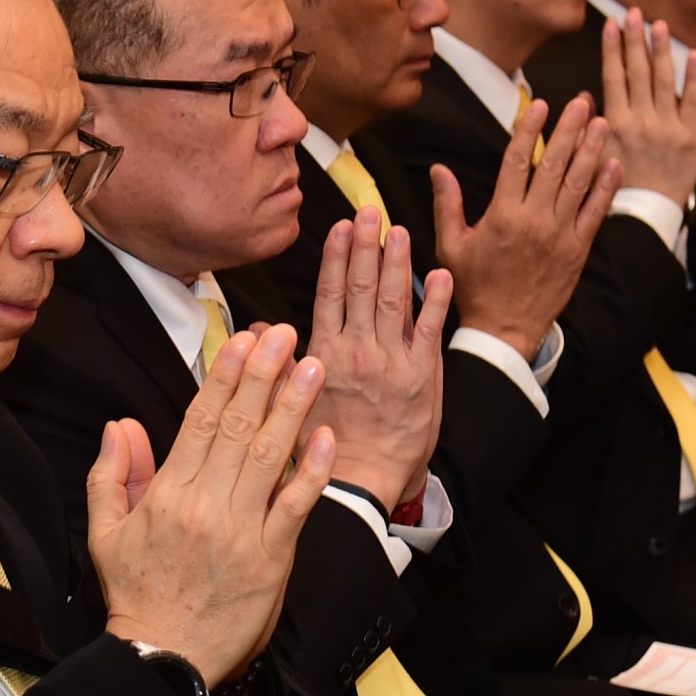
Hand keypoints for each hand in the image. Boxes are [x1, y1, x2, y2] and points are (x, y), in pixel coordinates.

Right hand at [91, 324, 332, 695]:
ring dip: (293, 408)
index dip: (225, 376)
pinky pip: (295, 507)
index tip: (244, 341)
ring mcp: (241, 531)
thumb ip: (111, 474)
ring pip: (270, 457)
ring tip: (313, 367)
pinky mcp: (271, 559)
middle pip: (239, 427)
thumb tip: (121, 426)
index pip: (201, 420)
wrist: (163, 657)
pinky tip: (325, 437)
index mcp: (168, 493)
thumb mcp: (104, 532)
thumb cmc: (137, 595)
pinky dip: (312, 471)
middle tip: (286, 335)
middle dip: (264, 375)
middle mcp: (206, 504)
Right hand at [302, 212, 450, 511]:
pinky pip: (430, 331)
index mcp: (325, 355)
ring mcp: (391, 362)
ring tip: (399, 231)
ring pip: (394, 301)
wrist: (361, 483)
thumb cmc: (323, 449)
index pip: (330, 295)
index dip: (337, 257)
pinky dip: (436, 302)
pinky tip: (439, 275)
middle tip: (371, 212)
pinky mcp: (421, 377)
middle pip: (362, 287)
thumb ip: (275, 363)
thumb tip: (256, 332)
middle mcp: (358, 352)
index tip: (341, 228)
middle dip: (366, 246)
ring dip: (398, 263)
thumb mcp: (287, 405)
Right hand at [431, 95, 617, 360]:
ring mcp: (561, 234)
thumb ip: (446, 204)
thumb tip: (438, 169)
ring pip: (580, 183)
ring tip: (602, 121)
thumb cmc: (472, 287)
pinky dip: (607, 187)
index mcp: (502, 215)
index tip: (541, 104)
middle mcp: (535, 220)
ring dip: (593, 149)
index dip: (530, 130)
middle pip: (556, 164)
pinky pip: (596, 212)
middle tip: (582, 101)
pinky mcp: (579, 250)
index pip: (518, 161)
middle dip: (570, 129)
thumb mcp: (451, 245)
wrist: (504, 328)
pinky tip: (615, 163)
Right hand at [596, 7, 695, 204]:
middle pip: (637, 71)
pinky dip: (694, 78)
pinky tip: (694, 56)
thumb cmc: (614, 189)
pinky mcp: (689, 136)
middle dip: (635, 39)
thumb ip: (588, 124)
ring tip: (660, 26)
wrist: (645, 215)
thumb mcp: (592, 157)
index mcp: (615, 123)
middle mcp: (640, 119)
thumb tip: (584, 95)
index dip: (612, 48)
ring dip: (661, 50)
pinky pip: (692, 101)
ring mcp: (667, 125)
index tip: (612, 24)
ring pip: (663, 80)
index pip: (613, 76)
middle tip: (635, 13)